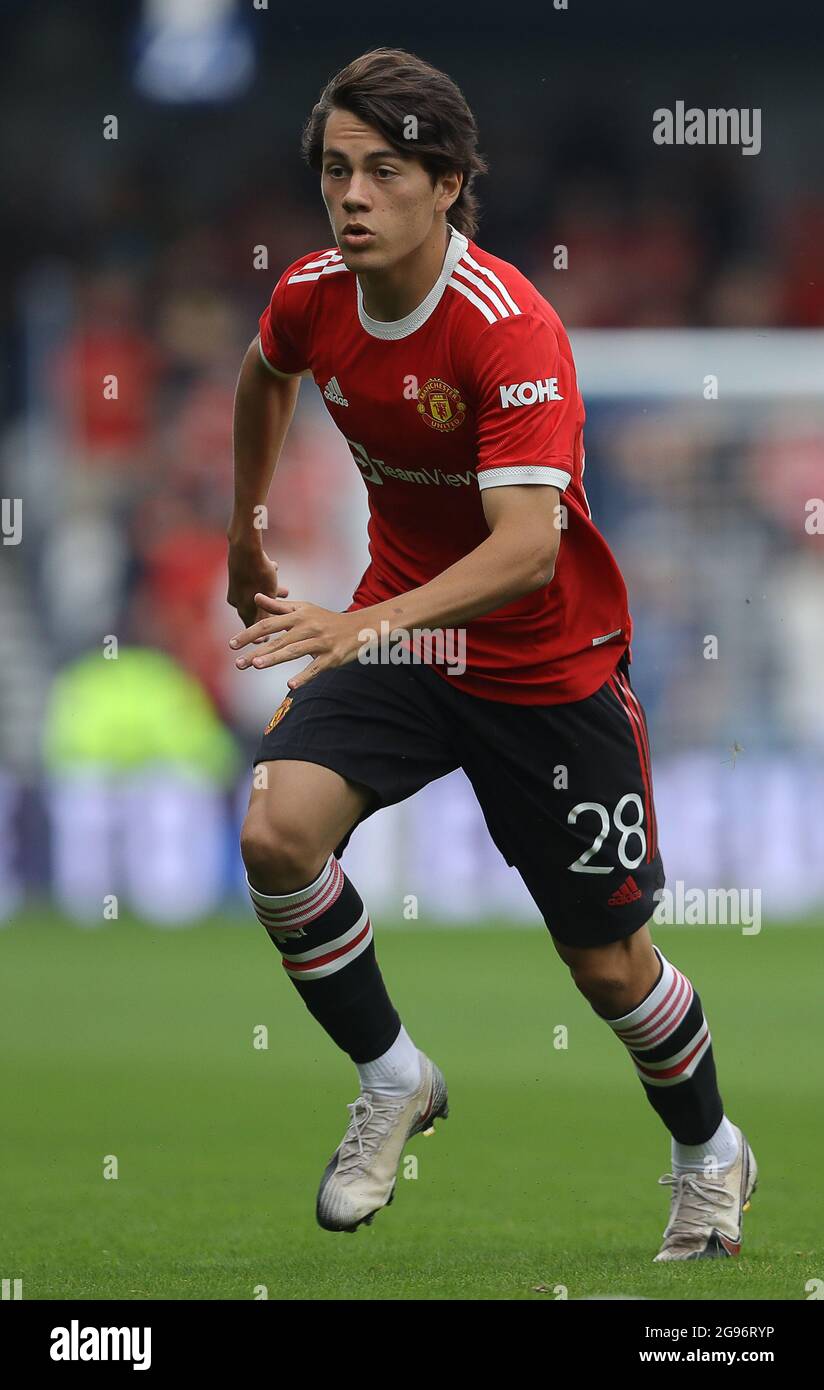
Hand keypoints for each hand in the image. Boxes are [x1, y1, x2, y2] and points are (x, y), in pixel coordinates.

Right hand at [226, 540, 288, 628]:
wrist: (245, 547)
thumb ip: (265, 617)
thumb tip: (261, 641)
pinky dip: (264, 578)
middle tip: (284, 610)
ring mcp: (235, 586)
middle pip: (256, 610)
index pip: (253, 628)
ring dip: (271, 593)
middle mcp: (236, 599)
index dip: (265, 632)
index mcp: (243, 609)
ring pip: (256, 594)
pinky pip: (253, 579)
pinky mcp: (237, 573)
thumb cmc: (259, 574)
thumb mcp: (267, 599)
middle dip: (272, 609)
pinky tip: (275, 568)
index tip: (278, 631)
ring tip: (285, 591)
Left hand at [229, 593, 367, 689]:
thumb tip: (256, 596)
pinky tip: (290, 686)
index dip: (249, 634)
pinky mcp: (332, 657)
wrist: (359, 628)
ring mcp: (320, 642)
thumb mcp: (304, 609)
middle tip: (239, 663)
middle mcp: (308, 627)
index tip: (232, 644)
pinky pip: (316, 668)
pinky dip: (304, 677)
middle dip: (257, 651)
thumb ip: (279, 606)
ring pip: (294, 651)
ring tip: (256, 665)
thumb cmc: (326, 619)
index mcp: (298, 615)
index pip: (268, 624)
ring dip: (274, 658)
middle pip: (278, 639)